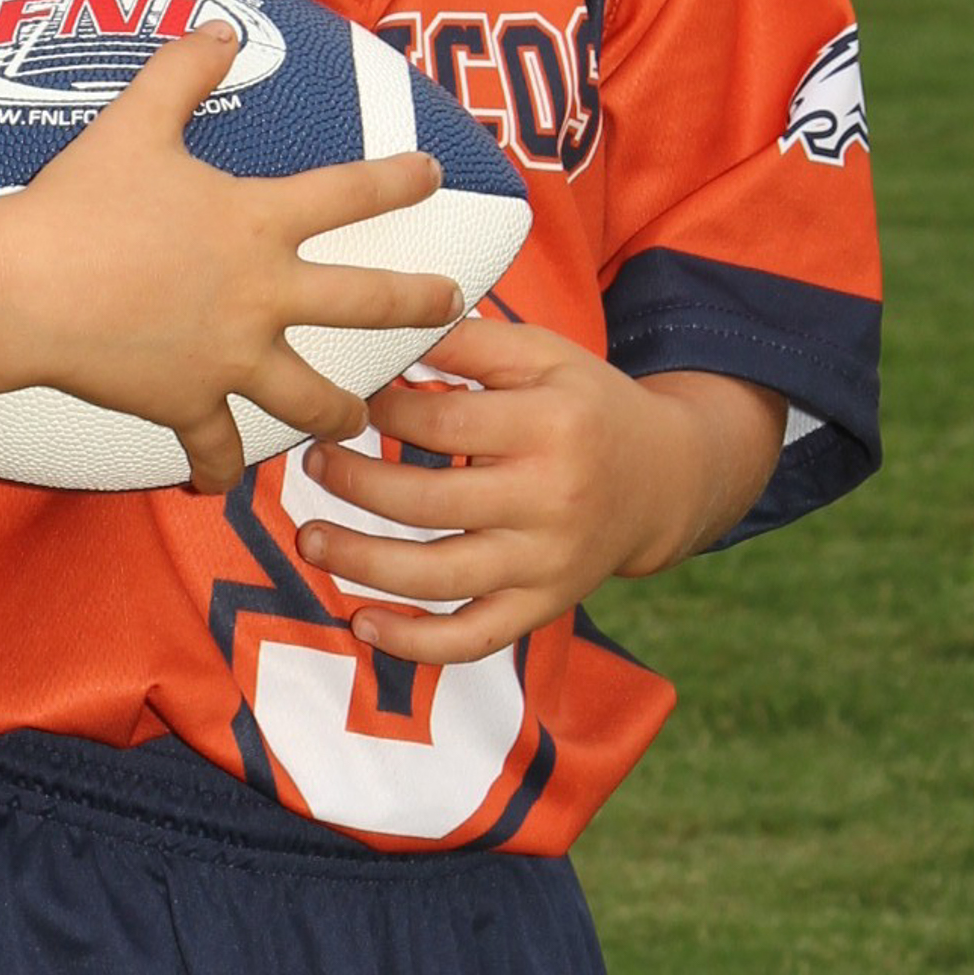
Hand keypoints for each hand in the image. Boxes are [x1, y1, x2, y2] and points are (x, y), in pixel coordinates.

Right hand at [0, 23, 465, 495]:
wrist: (26, 288)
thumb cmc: (80, 202)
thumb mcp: (135, 120)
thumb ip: (183, 72)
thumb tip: (217, 27)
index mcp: (258, 221)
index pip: (348, 193)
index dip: (397, 180)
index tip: (431, 175)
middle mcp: (262, 294)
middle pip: (366, 303)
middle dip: (420, 305)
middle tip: (455, 309)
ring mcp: (230, 358)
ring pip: (310, 397)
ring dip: (341, 412)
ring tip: (361, 421)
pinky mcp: (187, 404)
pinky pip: (212, 449)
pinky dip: (214, 471)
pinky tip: (217, 487)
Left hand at [290, 316, 785, 664]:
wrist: (663, 479)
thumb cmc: (585, 404)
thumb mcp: (543, 352)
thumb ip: (470, 341)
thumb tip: (390, 331)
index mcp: (550, 427)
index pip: (444, 426)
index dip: (380, 413)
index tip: (342, 399)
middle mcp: (549, 501)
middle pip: (429, 504)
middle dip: (356, 485)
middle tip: (312, 461)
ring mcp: (545, 564)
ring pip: (439, 578)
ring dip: (363, 564)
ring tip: (311, 539)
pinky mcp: (542, 607)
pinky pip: (473, 638)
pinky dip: (416, 643)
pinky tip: (364, 622)